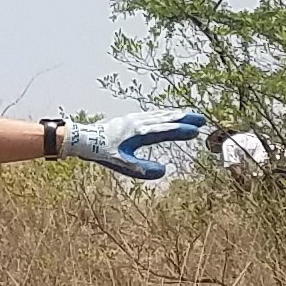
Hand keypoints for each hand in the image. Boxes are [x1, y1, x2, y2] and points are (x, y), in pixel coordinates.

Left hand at [57, 109, 209, 180]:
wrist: (85, 139)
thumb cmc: (102, 152)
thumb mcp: (122, 164)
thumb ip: (142, 168)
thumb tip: (163, 171)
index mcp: (139, 133)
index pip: (165, 131)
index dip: (181, 131)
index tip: (195, 131)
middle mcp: (139, 123)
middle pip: (165, 119)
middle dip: (184, 119)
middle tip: (201, 118)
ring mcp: (135, 119)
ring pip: (159, 115)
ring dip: (175, 115)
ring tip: (190, 115)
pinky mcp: (130, 119)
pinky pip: (152, 115)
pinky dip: (164, 115)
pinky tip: (167, 116)